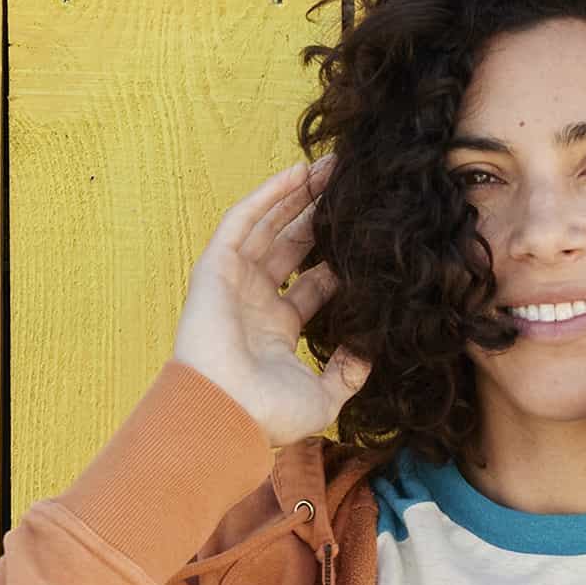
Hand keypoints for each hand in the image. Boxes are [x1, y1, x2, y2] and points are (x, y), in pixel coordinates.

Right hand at [171, 154, 372, 447]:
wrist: (226, 415)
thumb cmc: (270, 415)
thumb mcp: (324, 398)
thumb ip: (348, 373)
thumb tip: (370, 351)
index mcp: (278, 332)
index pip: (313, 285)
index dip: (337, 260)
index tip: (367, 238)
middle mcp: (255, 304)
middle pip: (292, 248)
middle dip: (320, 217)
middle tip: (352, 188)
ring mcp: (233, 284)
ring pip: (268, 227)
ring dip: (297, 197)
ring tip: (330, 169)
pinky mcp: (215, 268)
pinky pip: (242, 221)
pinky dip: (267, 196)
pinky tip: (296, 174)